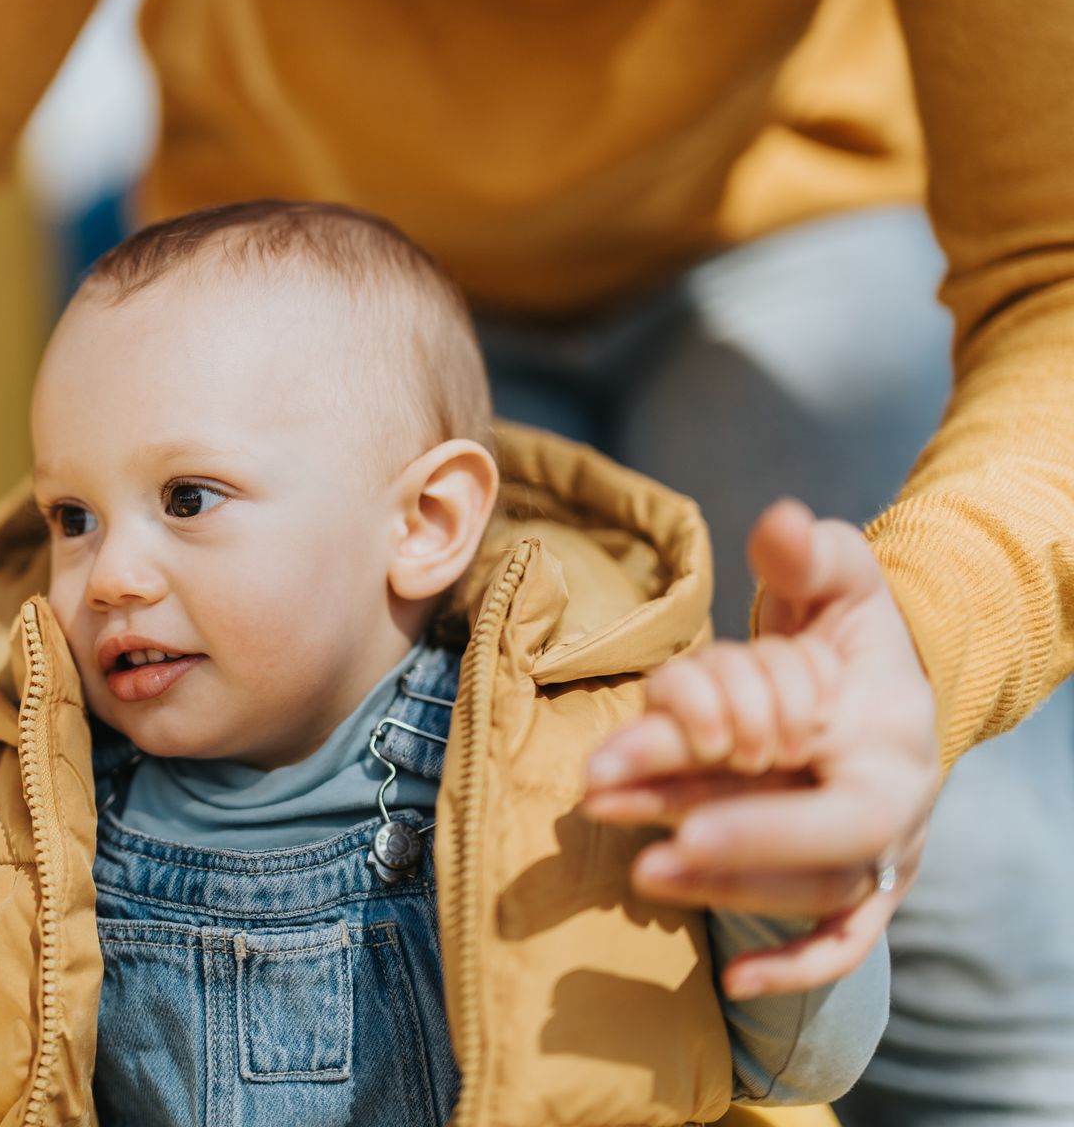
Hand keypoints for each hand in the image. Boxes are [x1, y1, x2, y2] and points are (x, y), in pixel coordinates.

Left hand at [579, 498, 940, 998]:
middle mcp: (895, 810)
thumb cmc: (847, 631)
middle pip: (803, 852)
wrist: (881, 679)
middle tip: (611, 815)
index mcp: (892, 741)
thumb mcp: (834, 579)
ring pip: (802, 890)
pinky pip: (840, 942)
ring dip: (716, 886)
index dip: (760, 825)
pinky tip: (735, 980)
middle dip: (712, 843)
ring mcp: (880, 855)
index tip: (680, 823)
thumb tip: (777, 526)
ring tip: (628, 861)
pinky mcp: (856, 882)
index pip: (835, 808)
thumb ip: (808, 555)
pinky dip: (796, 966)